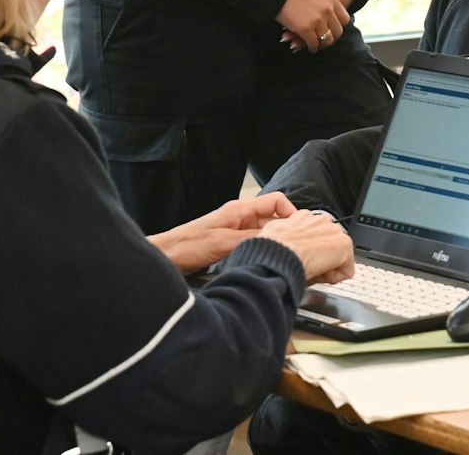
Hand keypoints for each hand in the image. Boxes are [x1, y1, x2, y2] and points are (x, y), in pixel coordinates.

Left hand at [149, 192, 298, 273]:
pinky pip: (254, 246)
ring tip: (287, 259)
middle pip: (274, 220)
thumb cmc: (188, 245)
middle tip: (300, 249)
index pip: (276, 202)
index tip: (302, 229)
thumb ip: (252, 240)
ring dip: (276, 245)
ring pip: (265, 235)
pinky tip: (267, 266)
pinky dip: (263, 253)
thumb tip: (278, 242)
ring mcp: (235, 232)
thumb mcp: (224, 243)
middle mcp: (240, 218)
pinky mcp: (230, 245)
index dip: (292, 212)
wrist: (166, 256)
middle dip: (288, 232)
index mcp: (240, 210)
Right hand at [258, 209, 355, 284]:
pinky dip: (334, 277)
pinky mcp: (344, 245)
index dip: (309, 251)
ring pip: (338, 256)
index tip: (302, 259)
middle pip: (328, 245)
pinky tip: (320, 276)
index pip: (314, 235)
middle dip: (320, 258)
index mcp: (303, 217)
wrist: (279, 254)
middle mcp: (321, 220)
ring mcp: (334, 231)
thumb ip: (283, 236)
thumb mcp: (273, 236)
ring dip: (327, 266)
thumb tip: (285, 244)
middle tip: (307, 267)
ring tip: (312, 271)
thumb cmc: (271, 249)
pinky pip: (345, 270)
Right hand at [277, 0, 349, 52]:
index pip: (344, 18)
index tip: (332, 29)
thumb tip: (326, 16)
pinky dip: (312, 47)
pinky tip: (309, 47)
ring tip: (318, 45)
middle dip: (332, 38)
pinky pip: (313, 43)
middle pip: (338, 31)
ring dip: (322, 44)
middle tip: (325, 40)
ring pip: (327, 40)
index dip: (338, 26)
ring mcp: (317, 20)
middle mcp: (327, 10)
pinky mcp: (305, 29)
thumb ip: (324, 3)